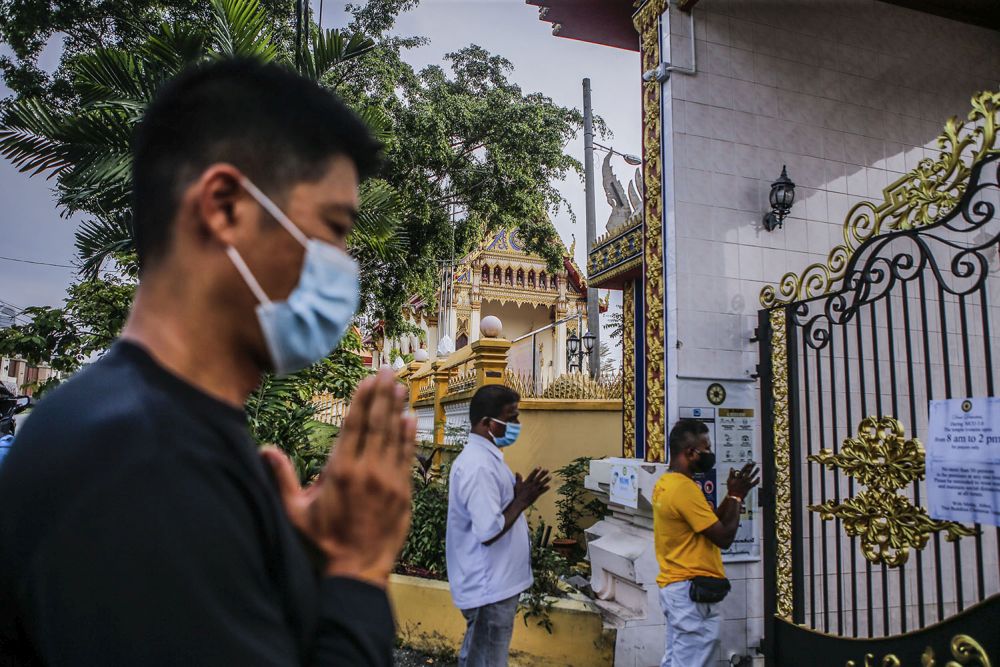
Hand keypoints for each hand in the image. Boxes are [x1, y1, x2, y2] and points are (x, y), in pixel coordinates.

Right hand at [261, 368, 415, 588]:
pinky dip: (409, 437)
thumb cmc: (322, 542)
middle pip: (377, 424)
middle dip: (382, 395)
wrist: (356, 570)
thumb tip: (264, 450)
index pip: (354, 426)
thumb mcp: (295, 512)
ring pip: (395, 437)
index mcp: (341, 471)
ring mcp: (389, 481)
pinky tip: (410, 419)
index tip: (368, 379)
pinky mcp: (403, 493)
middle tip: (389, 371)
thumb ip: (282, 478)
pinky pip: (408, 457)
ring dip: (398, 409)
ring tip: (400, 386)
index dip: (362, 400)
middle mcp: (368, 471)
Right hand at [513, 467, 551, 508]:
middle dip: (542, 474)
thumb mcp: (517, 485)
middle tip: (547, 470)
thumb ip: (518, 478)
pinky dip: (545, 489)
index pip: (532, 475)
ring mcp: (534, 490)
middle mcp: (531, 485)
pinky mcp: (536, 495)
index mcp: (526, 482)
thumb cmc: (518, 494)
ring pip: (541, 484)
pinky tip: (549, 486)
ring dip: (546, 480)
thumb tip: (517, 472)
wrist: (520, 503)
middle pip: (538, 478)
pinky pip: (542, 491)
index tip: (539, 467)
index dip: (535, 471)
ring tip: (550, 476)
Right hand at [726, 462, 759, 498]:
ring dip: (755, 472)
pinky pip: (754, 483)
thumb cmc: (731, 489)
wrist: (734, 496)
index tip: (749, 462)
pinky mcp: (749, 487)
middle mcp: (743, 479)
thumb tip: (732, 468)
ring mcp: (747, 483)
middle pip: (748, 472)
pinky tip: (758, 477)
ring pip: (752, 476)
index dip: (747, 466)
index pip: (743, 470)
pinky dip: (757, 480)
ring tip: (758, 468)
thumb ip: (731, 474)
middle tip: (754, 463)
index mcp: (738, 477)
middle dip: (752, 467)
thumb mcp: (729, 480)